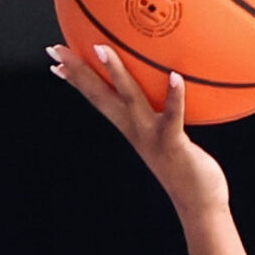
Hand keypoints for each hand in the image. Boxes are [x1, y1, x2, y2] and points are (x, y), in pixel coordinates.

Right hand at [50, 44, 227, 210]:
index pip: (97, 98)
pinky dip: (174, 96)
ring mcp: (152, 137)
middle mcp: (135, 131)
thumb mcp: (168, 137)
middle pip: (101, 96)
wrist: (198, 205)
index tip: (56, 60)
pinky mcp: (173, 144)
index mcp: (130, 128)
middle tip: (57, 50)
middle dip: (78, 72)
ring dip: (116, 74)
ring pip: (130, 100)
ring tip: (102, 48)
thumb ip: (164, 115)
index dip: (76, 79)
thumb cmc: (188, 170)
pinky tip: (175, 75)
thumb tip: (170, 91)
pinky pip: (173, 116)